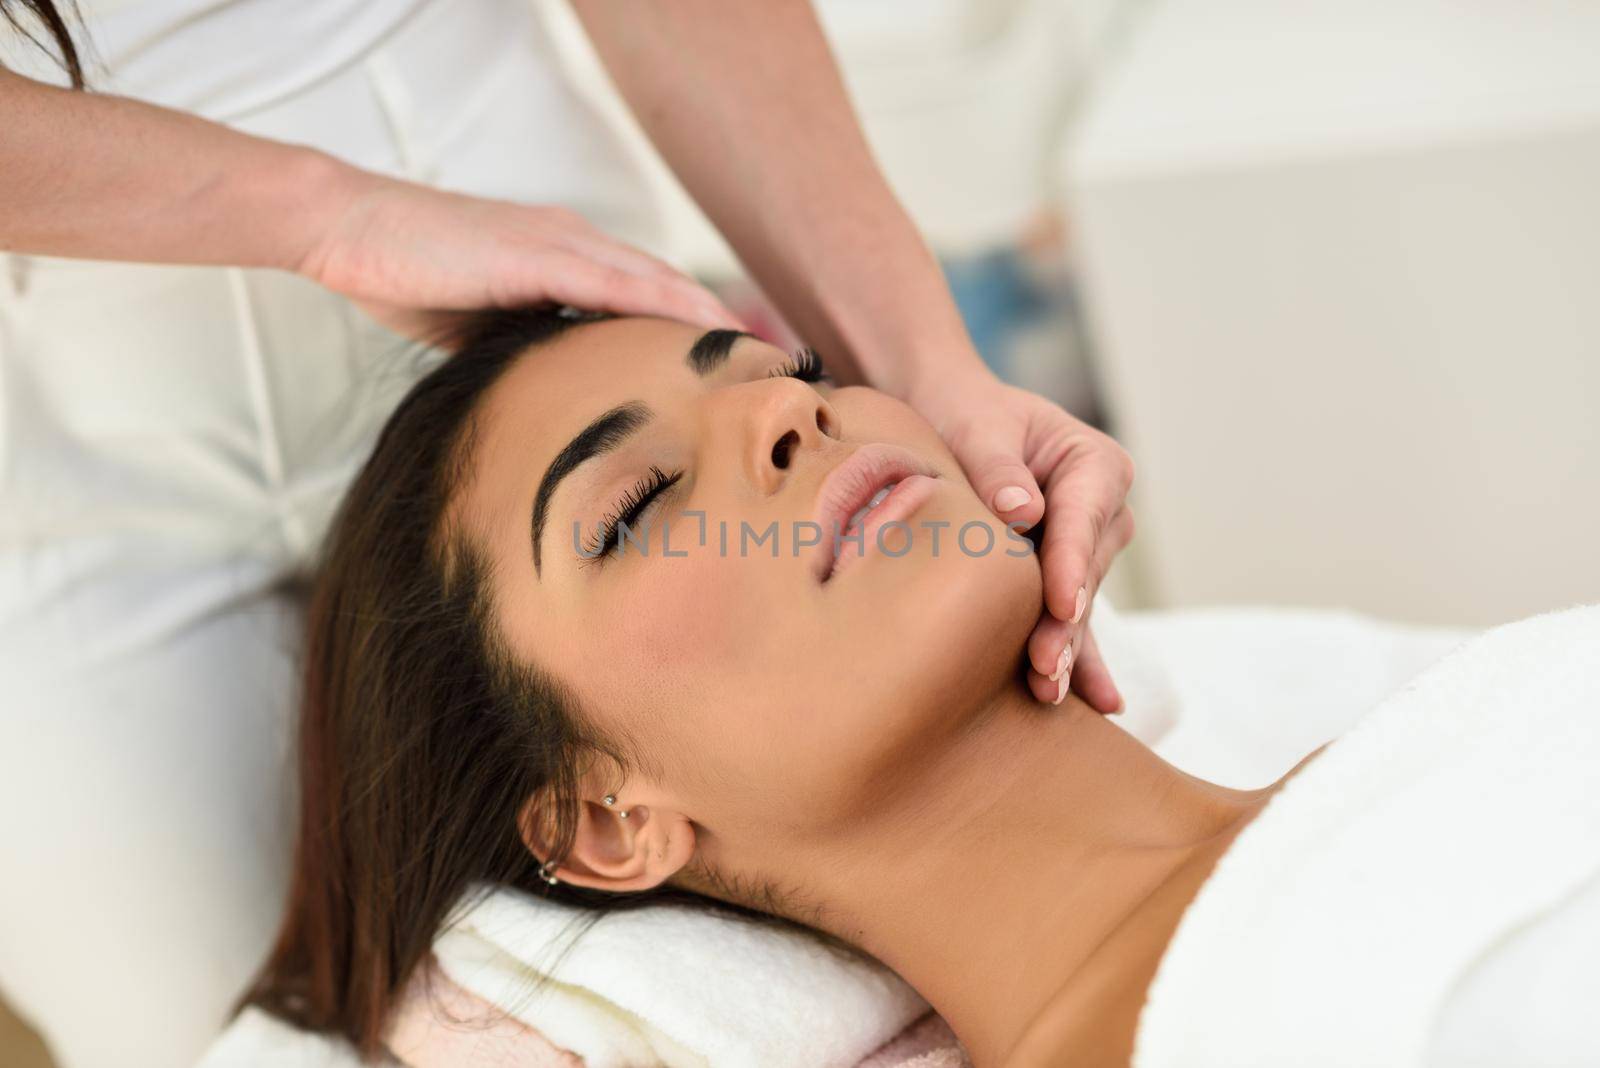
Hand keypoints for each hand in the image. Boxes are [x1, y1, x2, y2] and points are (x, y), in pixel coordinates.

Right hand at [297, 173, 741, 337]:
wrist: (350, 230)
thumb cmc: (407, 278)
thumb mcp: (482, 330)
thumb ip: (526, 354)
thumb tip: (553, 406)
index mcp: (564, 265)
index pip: (645, 300)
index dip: (691, 331)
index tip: (731, 371)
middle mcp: (575, 247)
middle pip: (666, 288)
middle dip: (718, 326)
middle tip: (768, 367)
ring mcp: (559, 244)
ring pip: (654, 282)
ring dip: (707, 317)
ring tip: (753, 356)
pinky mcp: (536, 253)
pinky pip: (615, 282)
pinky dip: (662, 306)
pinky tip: (698, 330)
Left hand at [915, 372, 1135, 712]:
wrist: (952, 416)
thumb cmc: (966, 414)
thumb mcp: (978, 426)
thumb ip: (998, 465)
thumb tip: (1024, 510)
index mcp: (1096, 463)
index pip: (1084, 518)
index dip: (1071, 564)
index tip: (1062, 603)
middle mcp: (1103, 510)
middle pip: (1084, 572)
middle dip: (1066, 622)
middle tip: (1047, 667)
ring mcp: (1087, 548)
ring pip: (1077, 604)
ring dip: (1066, 647)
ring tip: (1050, 689)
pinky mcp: (1064, 577)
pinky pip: (1071, 620)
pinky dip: (1080, 658)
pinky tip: (1100, 703)